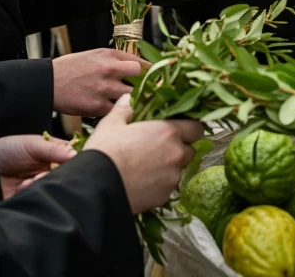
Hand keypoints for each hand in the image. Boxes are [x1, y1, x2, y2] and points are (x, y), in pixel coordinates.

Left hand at [0, 134, 75, 198]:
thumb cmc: (7, 149)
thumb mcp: (31, 144)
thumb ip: (53, 149)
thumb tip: (75, 154)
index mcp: (54, 157)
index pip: (71, 163)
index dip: (69, 166)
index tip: (62, 166)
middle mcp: (49, 173)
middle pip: (63, 179)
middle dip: (53, 178)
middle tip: (41, 175)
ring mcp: (39, 187)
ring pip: (51, 192)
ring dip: (40, 187)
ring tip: (27, 182)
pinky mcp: (29, 200)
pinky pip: (37, 203)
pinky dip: (30, 196)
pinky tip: (21, 188)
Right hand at [52, 48, 147, 116]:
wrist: (49, 82)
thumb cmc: (72, 67)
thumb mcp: (96, 54)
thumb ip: (117, 59)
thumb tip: (139, 65)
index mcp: (111, 57)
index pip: (142, 65)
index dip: (150, 73)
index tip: (156, 79)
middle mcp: (110, 71)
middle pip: (141, 82)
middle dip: (145, 89)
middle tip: (147, 95)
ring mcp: (104, 90)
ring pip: (130, 99)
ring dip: (131, 102)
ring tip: (132, 105)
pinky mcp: (97, 107)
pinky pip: (115, 112)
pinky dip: (116, 113)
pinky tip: (114, 113)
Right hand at [86, 95, 204, 212]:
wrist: (97, 187)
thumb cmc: (105, 151)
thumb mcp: (111, 124)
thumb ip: (124, 109)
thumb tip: (128, 98)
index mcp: (168, 131)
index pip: (196, 128)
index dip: (190, 129)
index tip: (179, 130)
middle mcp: (176, 154)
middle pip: (190, 150)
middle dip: (179, 149)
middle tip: (160, 149)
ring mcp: (172, 177)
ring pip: (179, 170)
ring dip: (169, 168)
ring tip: (148, 168)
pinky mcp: (165, 196)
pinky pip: (168, 187)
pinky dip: (160, 184)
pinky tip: (142, 183)